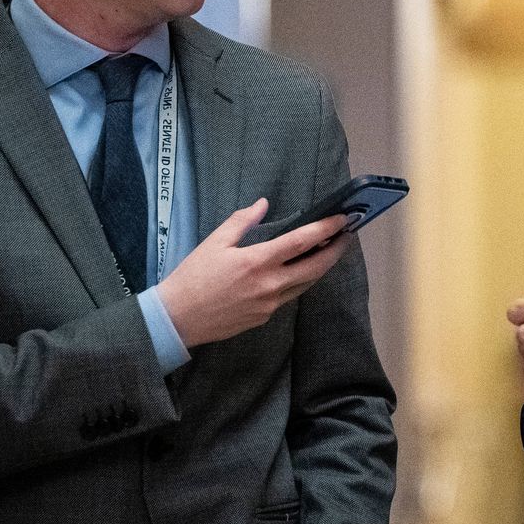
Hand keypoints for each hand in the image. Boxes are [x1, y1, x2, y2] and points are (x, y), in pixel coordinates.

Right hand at [157, 199, 352, 348]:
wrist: (177, 319)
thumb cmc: (192, 277)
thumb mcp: (214, 243)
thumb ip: (242, 222)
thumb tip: (262, 204)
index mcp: (258, 262)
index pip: (303, 241)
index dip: (326, 229)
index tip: (342, 219)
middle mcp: (270, 284)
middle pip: (317, 266)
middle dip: (336, 250)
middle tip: (346, 235)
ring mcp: (270, 304)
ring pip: (307, 283)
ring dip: (321, 267)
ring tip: (329, 251)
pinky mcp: (265, 317)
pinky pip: (289, 296)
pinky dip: (298, 281)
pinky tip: (298, 272)